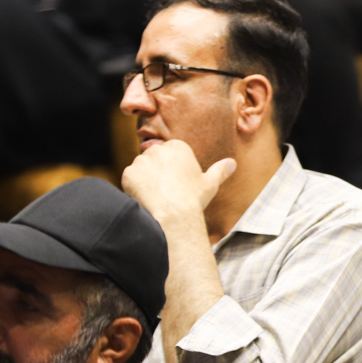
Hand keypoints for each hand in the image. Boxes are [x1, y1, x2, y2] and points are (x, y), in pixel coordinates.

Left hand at [121, 139, 235, 222]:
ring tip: (158, 197)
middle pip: (155, 159)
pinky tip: (147, 199)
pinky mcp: (129, 173)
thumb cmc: (193, 199)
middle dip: (159, 172)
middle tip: (168, 191)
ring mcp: (141, 160)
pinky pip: (131, 180)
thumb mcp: (210, 184)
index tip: (179, 184)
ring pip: (142, 169)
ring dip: (146, 180)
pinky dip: (136, 189)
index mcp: (178, 147)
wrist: (174, 215)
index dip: (175, 171)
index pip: (172, 155)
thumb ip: (220, 170)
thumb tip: (232, 163)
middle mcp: (158, 149)